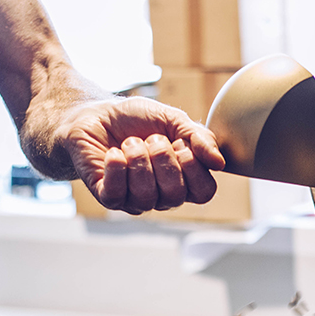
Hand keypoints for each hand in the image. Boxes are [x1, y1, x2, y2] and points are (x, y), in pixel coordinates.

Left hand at [59, 97, 225, 214]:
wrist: (95, 115)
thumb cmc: (135, 120)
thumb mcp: (173, 118)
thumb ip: (199, 137)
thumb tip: (220, 163)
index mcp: (183, 180)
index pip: (204, 192)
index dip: (195, 167)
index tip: (179, 142)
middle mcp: (161, 195)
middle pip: (176, 195)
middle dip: (164, 159)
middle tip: (151, 138)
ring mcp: (134, 200)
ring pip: (147, 195)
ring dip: (138, 159)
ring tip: (129, 142)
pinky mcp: (108, 198)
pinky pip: (118, 194)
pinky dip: (116, 167)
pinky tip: (113, 152)